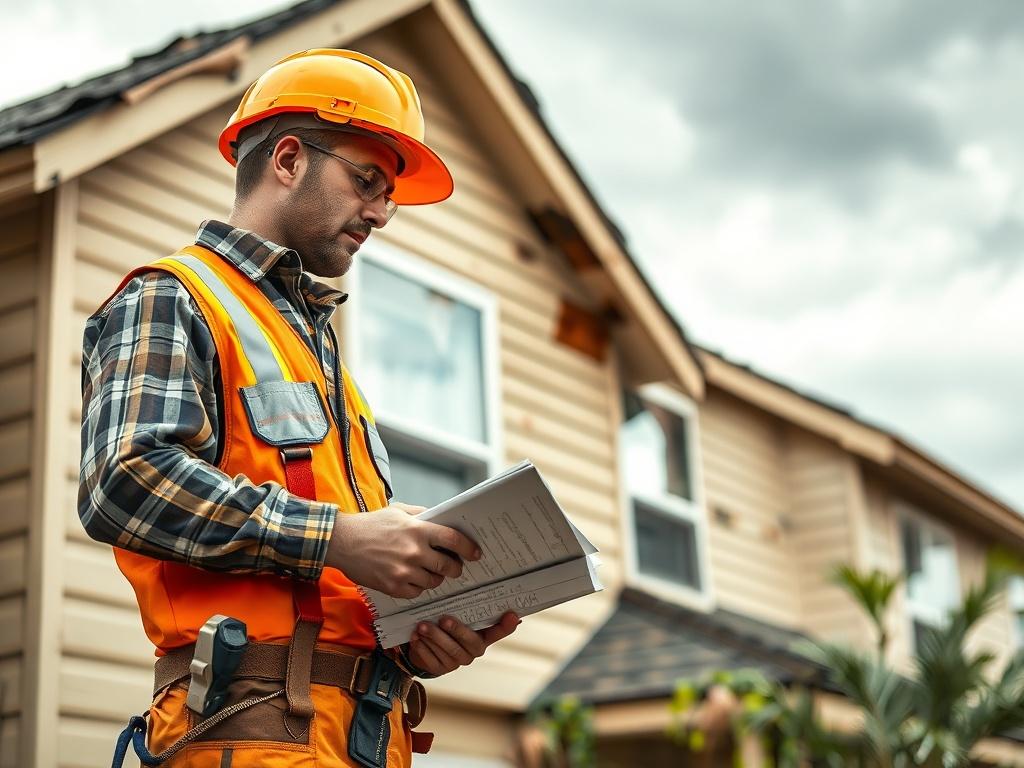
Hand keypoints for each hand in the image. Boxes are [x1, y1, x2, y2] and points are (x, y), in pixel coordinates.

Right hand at [325, 502, 480, 597]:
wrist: (342, 542)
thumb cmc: (370, 524)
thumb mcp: (398, 511)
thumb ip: (422, 515)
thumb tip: (442, 520)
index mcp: (418, 529)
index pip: (453, 540)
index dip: (469, 548)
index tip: (475, 553)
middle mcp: (414, 552)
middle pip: (448, 566)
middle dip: (455, 567)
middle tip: (454, 566)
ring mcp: (404, 572)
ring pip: (434, 582)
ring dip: (435, 577)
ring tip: (429, 570)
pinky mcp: (393, 587)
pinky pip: (417, 592)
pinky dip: (418, 587)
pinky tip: (412, 578)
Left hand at [407, 612, 519, 675]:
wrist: (426, 647)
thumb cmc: (446, 627)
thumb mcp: (457, 617)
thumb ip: (468, 609)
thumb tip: (486, 589)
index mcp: (482, 637)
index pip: (498, 632)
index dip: (506, 625)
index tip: (512, 614)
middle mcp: (472, 652)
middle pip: (469, 643)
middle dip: (456, 630)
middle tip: (443, 619)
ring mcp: (456, 663)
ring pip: (448, 652)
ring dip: (434, 638)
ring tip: (422, 626)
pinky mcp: (440, 669)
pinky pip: (432, 661)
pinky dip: (423, 649)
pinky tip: (416, 637)